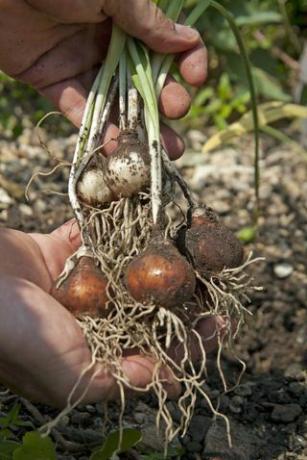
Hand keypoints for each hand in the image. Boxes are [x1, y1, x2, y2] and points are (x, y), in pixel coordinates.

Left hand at [0, 0, 206, 158]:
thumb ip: (145, 20)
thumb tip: (186, 41)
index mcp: (127, 15)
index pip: (167, 42)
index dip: (186, 60)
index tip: (195, 77)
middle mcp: (109, 42)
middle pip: (144, 79)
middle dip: (165, 100)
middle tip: (177, 114)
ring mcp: (83, 64)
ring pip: (116, 102)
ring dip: (138, 129)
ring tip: (162, 154)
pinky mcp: (55, 82)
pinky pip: (81, 110)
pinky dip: (98, 131)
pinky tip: (117, 150)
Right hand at [0, 222, 225, 406]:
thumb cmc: (10, 333)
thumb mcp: (64, 372)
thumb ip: (113, 380)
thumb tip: (165, 380)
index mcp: (92, 354)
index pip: (152, 354)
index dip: (188, 342)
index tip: (220, 323)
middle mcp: (88, 319)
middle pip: (147, 309)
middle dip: (181, 297)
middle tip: (214, 279)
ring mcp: (74, 283)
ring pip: (126, 271)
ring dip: (157, 260)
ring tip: (192, 246)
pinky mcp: (60, 252)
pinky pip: (95, 237)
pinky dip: (118, 226)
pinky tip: (150, 218)